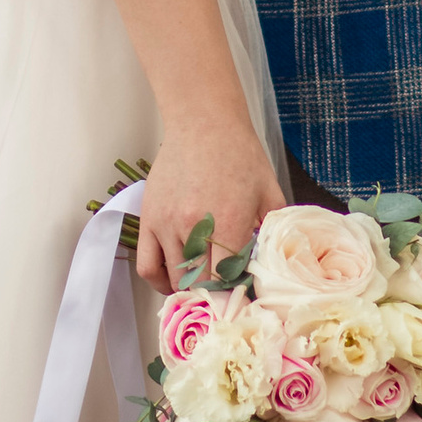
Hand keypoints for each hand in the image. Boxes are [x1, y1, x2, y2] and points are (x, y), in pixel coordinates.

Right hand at [131, 110, 283, 297]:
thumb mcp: (269, 193)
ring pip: (173, 280)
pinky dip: (158, 281)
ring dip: (188, 289)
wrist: (203, 122)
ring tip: (201, 288)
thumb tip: (274, 264)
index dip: (236, 296)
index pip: (229, 282)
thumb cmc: (239, 154)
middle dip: (213, 297)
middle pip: (199, 286)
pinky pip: (147, 264)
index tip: (243, 299)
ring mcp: (167, 225)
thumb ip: (273, 232)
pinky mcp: (149, 218)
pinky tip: (172, 281)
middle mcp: (194, 228)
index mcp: (229, 224)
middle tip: (223, 298)